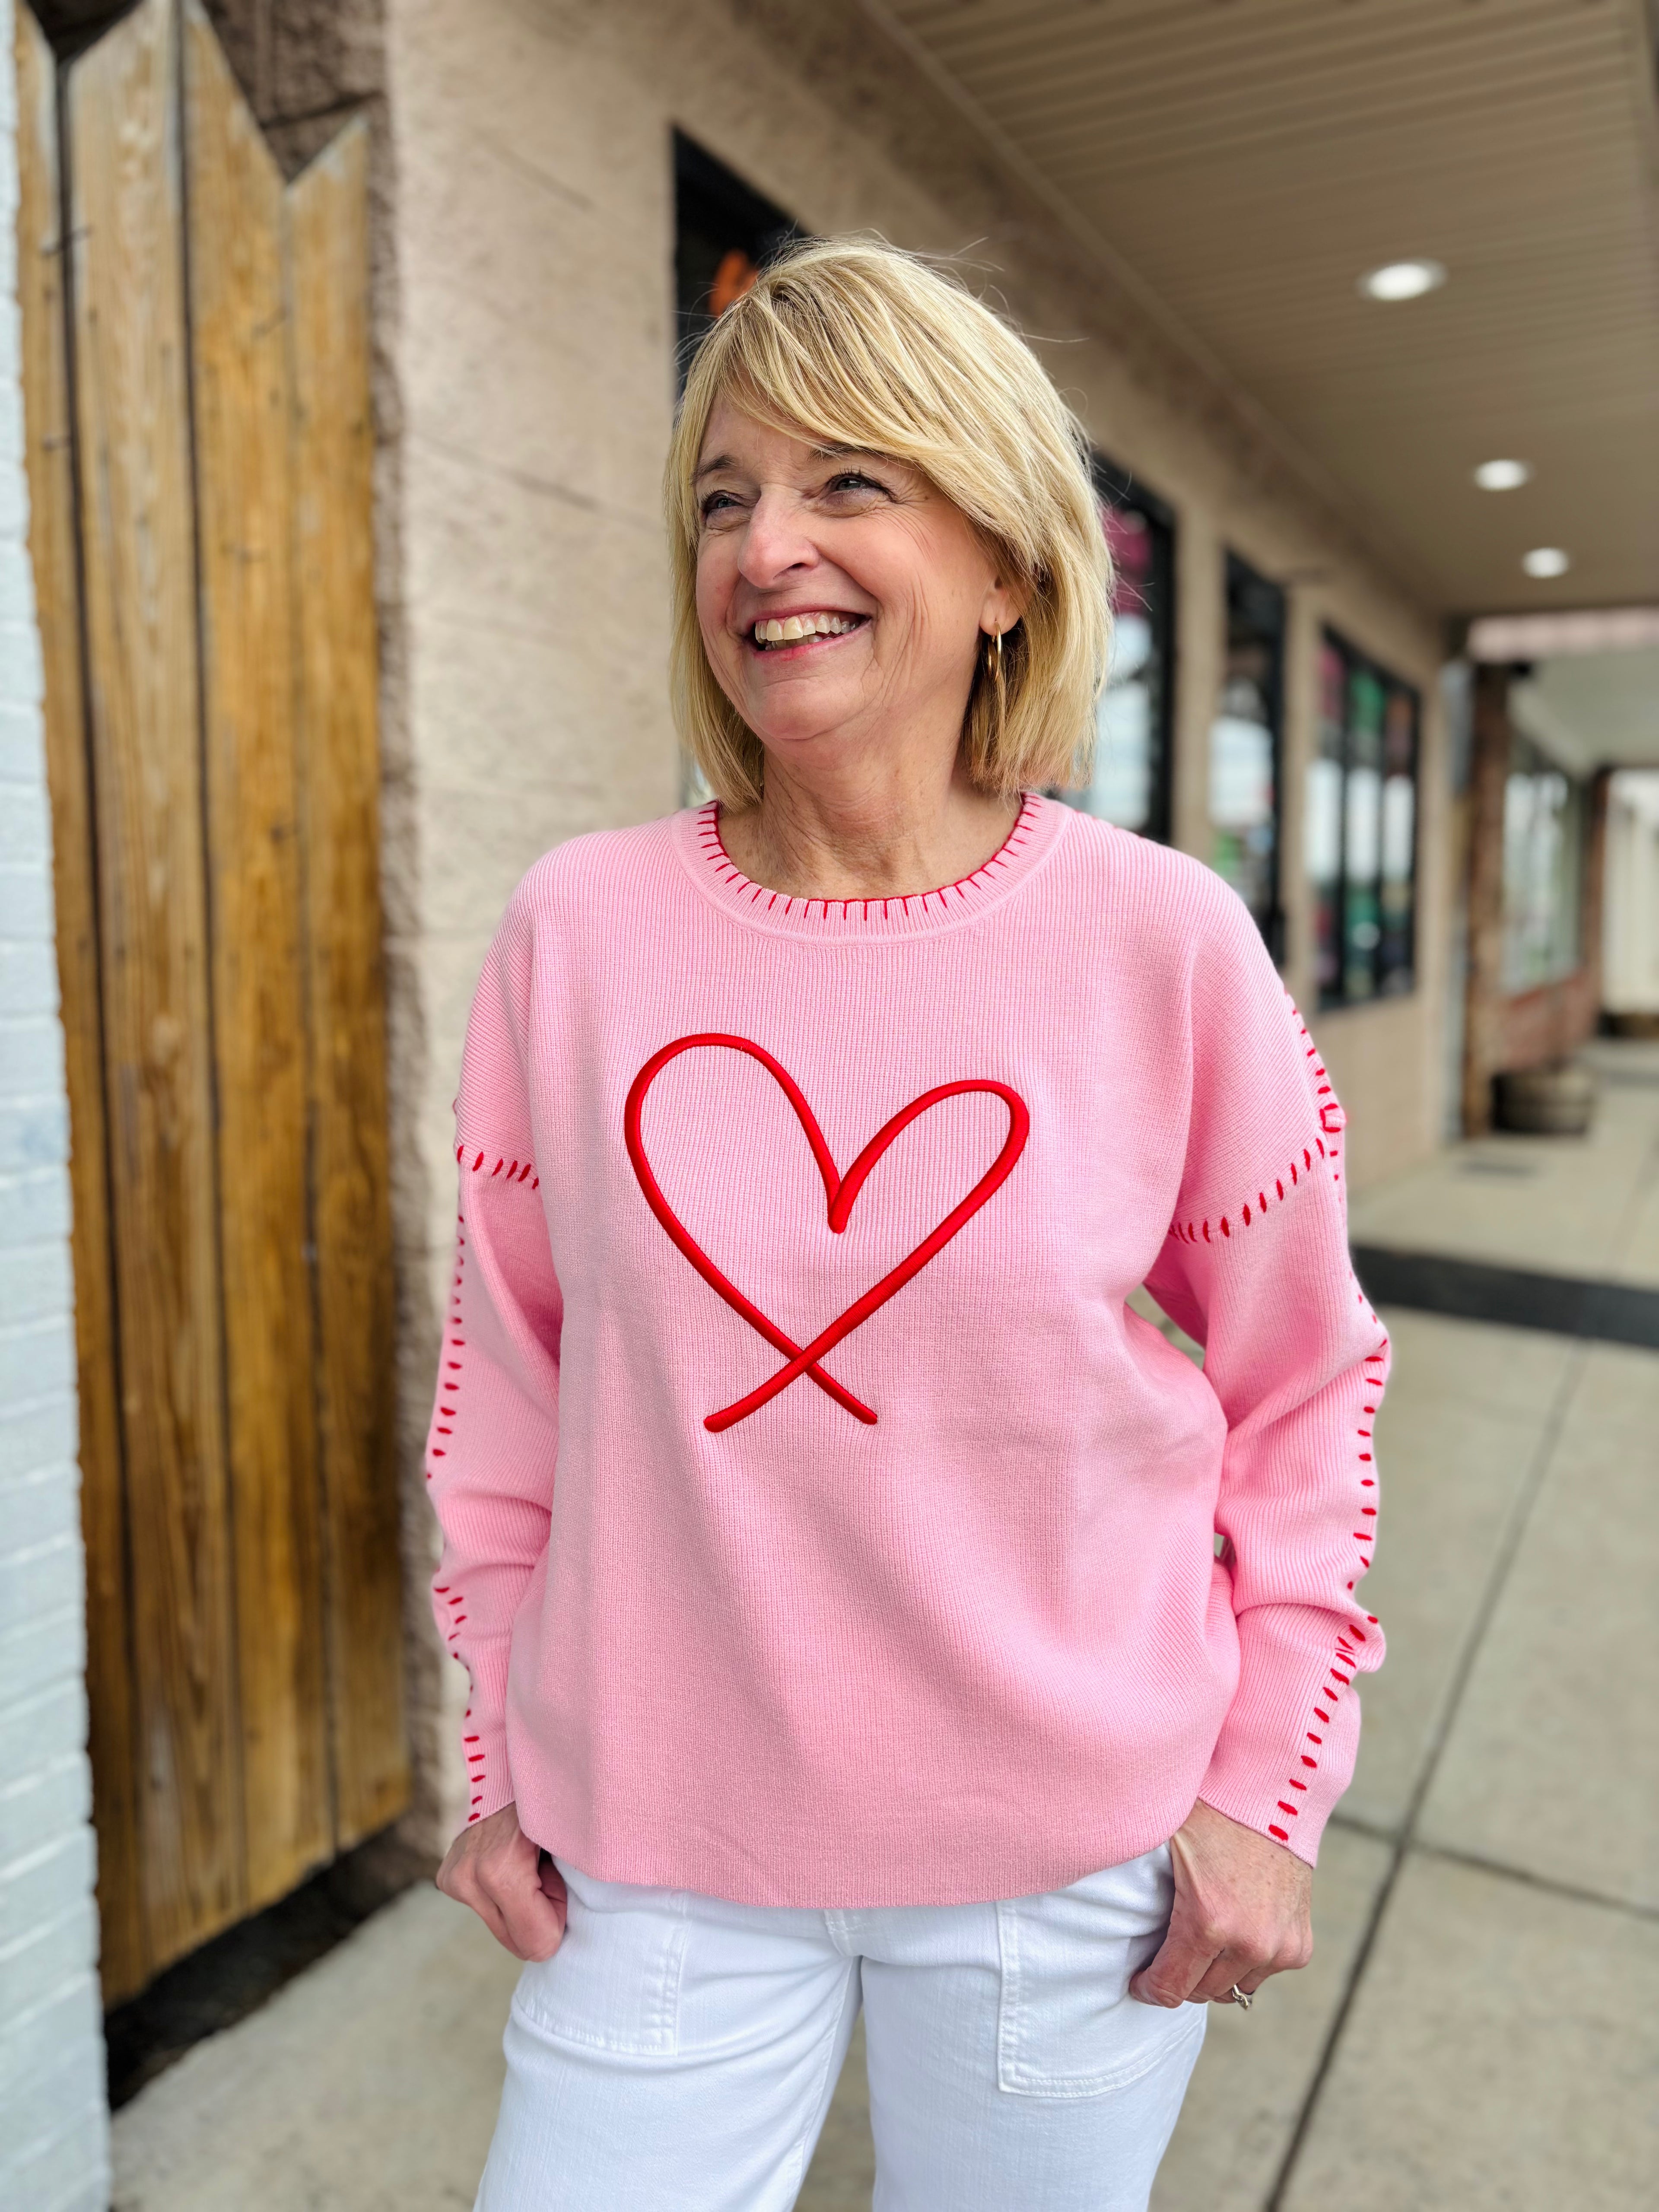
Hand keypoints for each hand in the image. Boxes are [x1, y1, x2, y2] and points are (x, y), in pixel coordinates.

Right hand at [436, 1801, 567, 1960]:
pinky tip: (508, 1858)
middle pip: (516, 1940)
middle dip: (538, 1912)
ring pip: (501, 1925)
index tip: (558, 1879)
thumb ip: (570, 1890)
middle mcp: (468, 1877)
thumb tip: (556, 1941)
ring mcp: (454, 1876)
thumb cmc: (555, 1801)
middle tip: (544, 1867)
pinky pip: (486, 1908)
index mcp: (500, 1872)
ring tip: (527, 1857)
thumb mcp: (573, 1843)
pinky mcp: (447, 1876)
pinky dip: (502, 1892)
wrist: (512, 1765)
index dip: (556, 1916)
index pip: (537, 1943)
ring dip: (520, 1902)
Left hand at [1130, 1800, 1312, 2007]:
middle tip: (1167, 1952)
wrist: (1277, 1796)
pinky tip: (1233, 1933)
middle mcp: (1249, 1943)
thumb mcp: (1164, 1837)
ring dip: (1214, 1973)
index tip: (1139, 1980)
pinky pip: (1263, 1973)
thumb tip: (1079, 1870)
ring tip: (1199, 1941)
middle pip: (1201, 1993)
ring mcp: (1279, 1948)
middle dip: (1179, 1976)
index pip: (1170, 1988)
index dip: (1148, 1988)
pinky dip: (1245, 1961)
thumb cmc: (1215, 1810)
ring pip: (1233, 1988)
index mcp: (1208, 1921)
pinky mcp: (1299, 1946)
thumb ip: (1129, 1869)